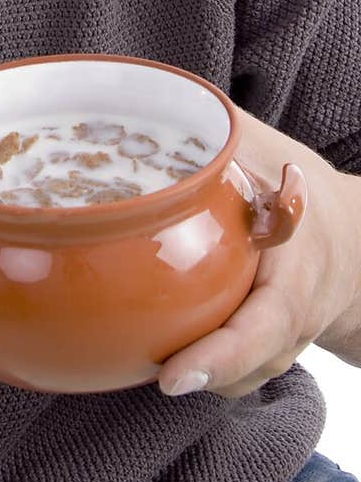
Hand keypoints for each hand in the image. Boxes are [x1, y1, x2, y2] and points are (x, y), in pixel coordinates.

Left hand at [158, 108, 360, 397]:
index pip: (260, 330)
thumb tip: (143, 104)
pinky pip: (232, 371)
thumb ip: (213, 134)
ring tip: (150, 357)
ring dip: (197, 371)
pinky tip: (157, 345)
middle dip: (203, 373)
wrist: (357, 241)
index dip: (218, 358)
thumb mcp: (267, 151)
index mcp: (293, 279)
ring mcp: (278, 345)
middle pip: (246, 366)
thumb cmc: (303, 192)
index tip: (174, 376)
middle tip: (158, 376)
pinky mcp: (262, 350)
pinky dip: (200, 363)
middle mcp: (288, 324)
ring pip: (236, 377)